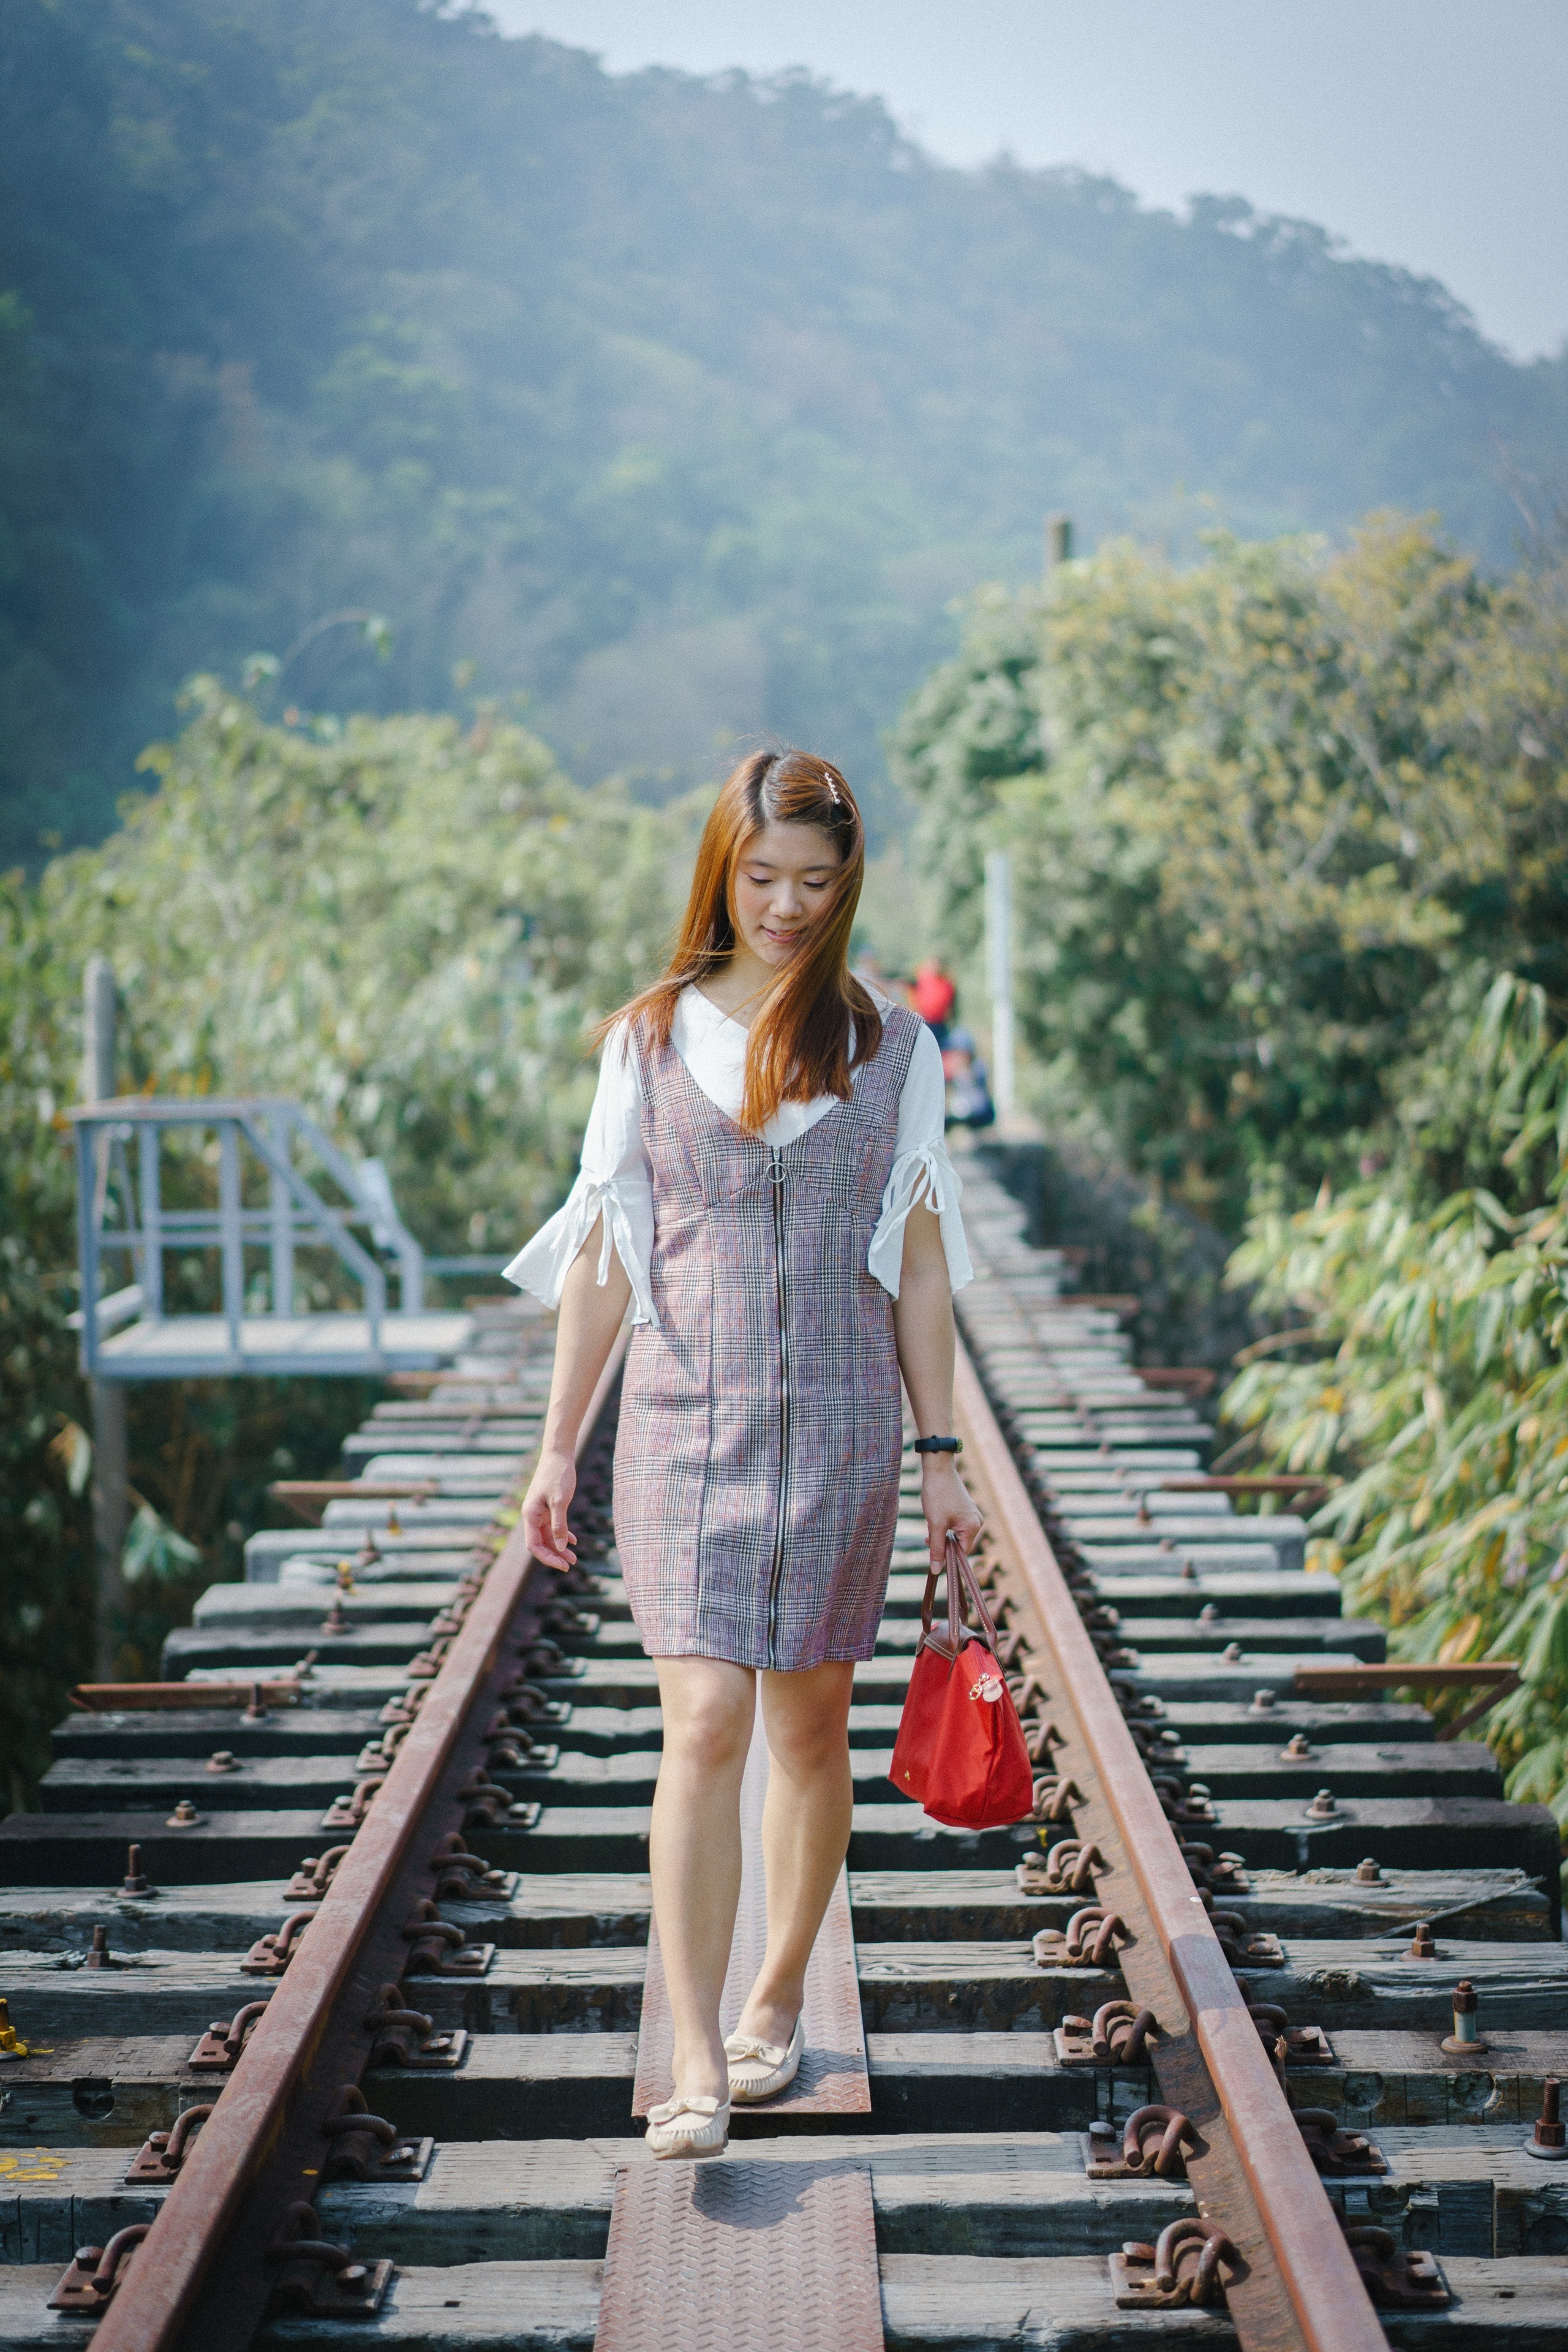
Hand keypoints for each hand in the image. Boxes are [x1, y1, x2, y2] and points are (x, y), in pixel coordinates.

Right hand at [522, 1447, 578, 1570]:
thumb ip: (559, 1525)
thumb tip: (560, 1548)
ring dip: (559, 1547)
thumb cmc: (558, 1475)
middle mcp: (532, 1515)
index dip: (547, 1557)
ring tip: (574, 1557)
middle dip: (555, 1555)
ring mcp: (540, 1511)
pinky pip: (553, 1525)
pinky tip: (573, 1540)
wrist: (559, 1454)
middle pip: (541, 1542)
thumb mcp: (560, 1501)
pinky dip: (562, 1534)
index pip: (534, 1545)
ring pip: (548, 1535)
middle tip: (571, 1564)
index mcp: (530, 1515)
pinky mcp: (548, 1506)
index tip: (562, 1565)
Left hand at [921, 1458, 983, 1568]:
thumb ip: (936, 1549)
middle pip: (959, 1544)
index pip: (962, 1552)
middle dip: (942, 1543)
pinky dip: (943, 1525)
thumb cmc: (938, 1495)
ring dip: (941, 1534)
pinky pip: (954, 1525)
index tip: (933, 1557)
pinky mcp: (964, 1509)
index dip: (947, 1556)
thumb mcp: (935, 1525)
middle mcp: (976, 1521)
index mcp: (973, 1526)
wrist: (937, 1469)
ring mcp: (971, 1514)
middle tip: (927, 1537)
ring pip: (954, 1534)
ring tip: (930, 1523)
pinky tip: (934, 1517)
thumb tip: (937, 1570)